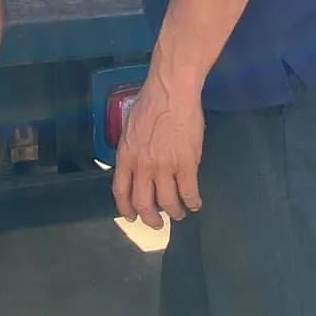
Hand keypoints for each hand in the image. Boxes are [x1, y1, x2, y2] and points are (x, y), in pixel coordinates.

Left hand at [113, 72, 203, 230]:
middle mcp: (142, 166)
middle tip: (157, 224)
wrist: (171, 91)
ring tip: (179, 213)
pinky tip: (195, 203)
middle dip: (150, 218)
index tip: (132, 217)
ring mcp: (164, 166)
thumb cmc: (150, 102)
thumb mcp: (129, 127)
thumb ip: (131, 149)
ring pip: (167, 202)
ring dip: (174, 212)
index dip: (126, 209)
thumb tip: (134, 162)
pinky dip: (192, 202)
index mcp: (126, 156)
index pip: (121, 191)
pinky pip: (189, 192)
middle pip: (143, 203)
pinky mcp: (186, 164)